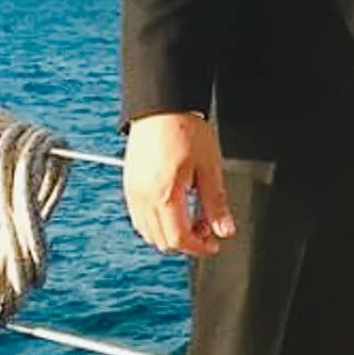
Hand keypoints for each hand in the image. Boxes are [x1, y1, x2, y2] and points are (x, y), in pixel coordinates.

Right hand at [122, 111, 235, 256]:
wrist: (161, 106)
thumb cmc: (184, 129)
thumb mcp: (209, 167)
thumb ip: (216, 203)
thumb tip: (224, 230)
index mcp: (164, 195)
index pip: (179, 239)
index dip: (199, 247)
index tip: (214, 243)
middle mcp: (143, 198)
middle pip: (162, 241)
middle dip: (187, 242)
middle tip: (206, 227)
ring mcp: (132, 193)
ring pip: (149, 233)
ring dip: (171, 234)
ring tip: (192, 217)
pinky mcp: (129, 186)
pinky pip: (140, 218)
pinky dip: (157, 223)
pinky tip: (174, 209)